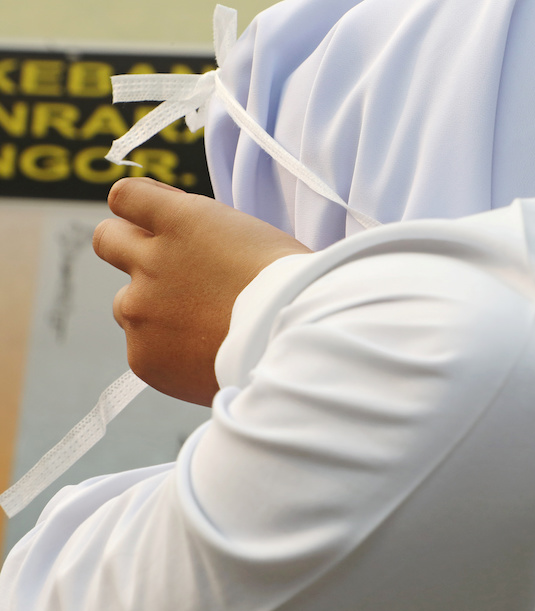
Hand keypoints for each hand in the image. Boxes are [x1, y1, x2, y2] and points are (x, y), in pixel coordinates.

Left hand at [93, 178, 311, 405]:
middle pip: (107, 241)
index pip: (127, 196)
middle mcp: (151, 261)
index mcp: (184, 221)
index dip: (140, 209)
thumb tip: (181, 238)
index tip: (156, 221)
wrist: (295, 344)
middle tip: (165, 271)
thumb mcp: (252, 236)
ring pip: (127, 305)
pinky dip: (169, 353)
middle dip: (128, 249)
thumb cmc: (292, 288)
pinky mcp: (143, 356)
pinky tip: (204, 356)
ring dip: (154, 310)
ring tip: (201, 328)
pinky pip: (144, 349)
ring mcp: (141, 310)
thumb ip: (205, 234)